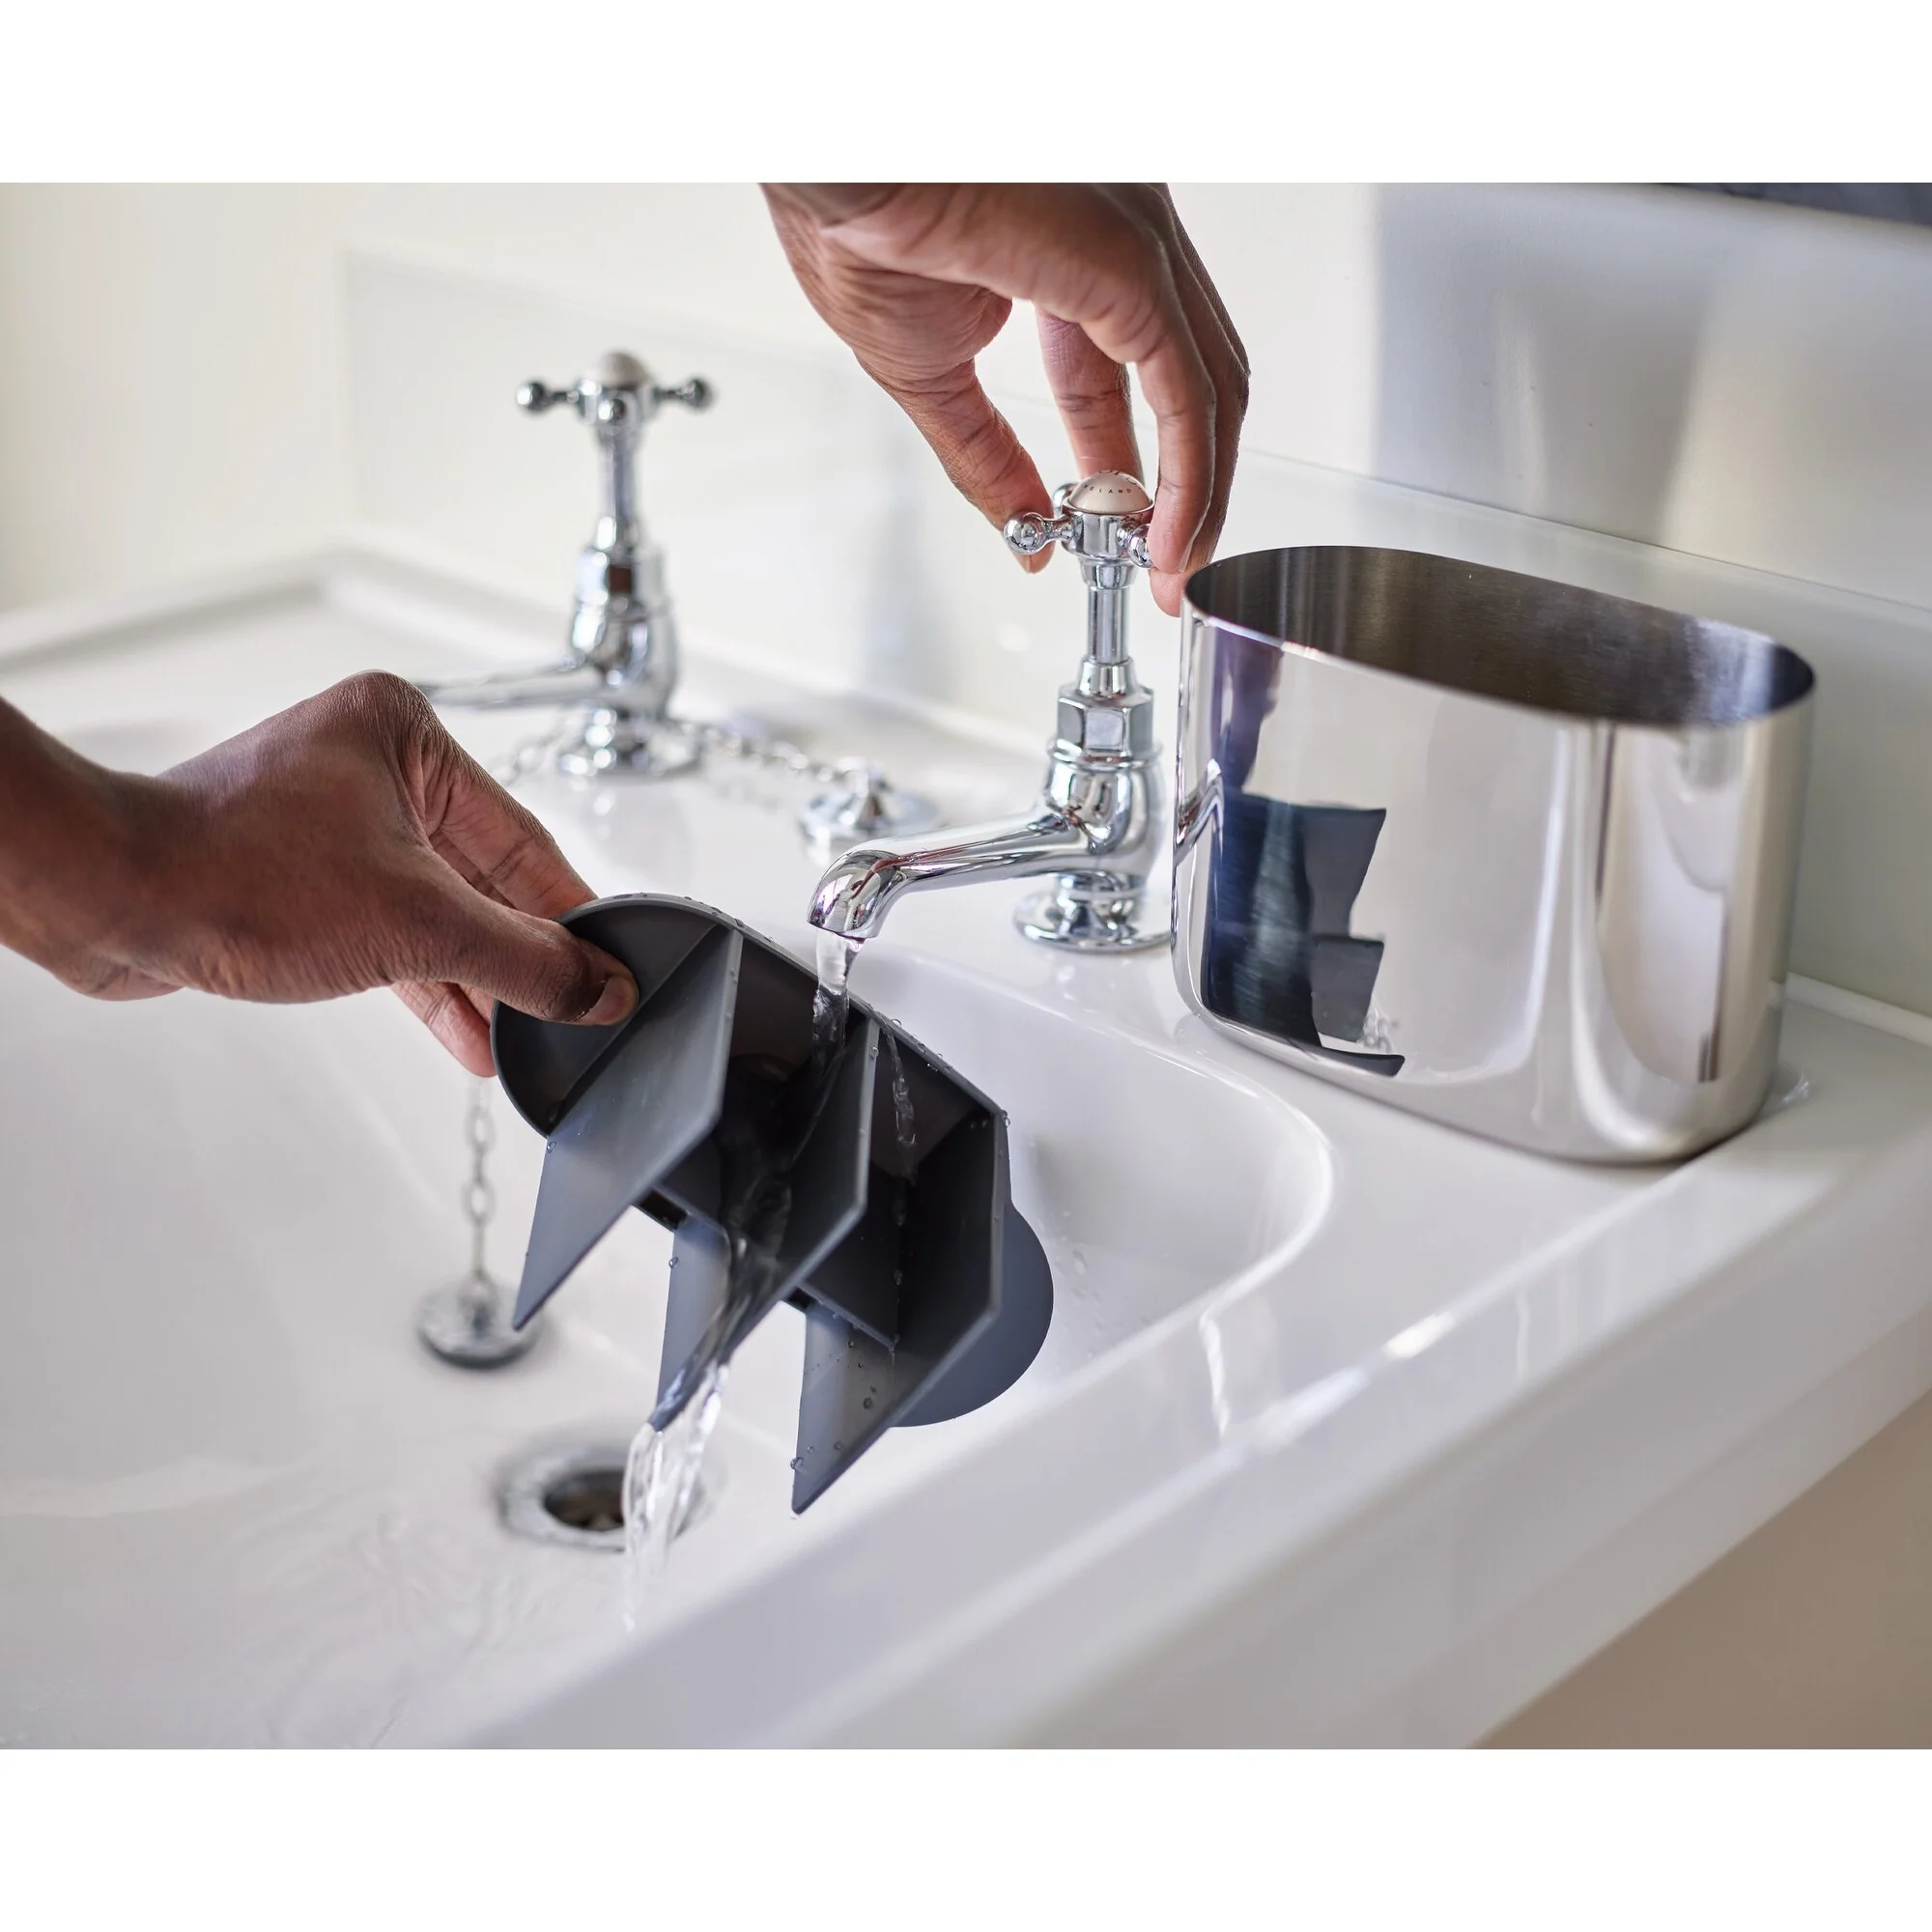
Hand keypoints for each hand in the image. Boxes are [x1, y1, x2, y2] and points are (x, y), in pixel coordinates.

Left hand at [0, 672, 635, 1075]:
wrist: (111, 900)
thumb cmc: (233, 872)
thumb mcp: (416, 924)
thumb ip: (522, 960)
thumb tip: (597, 987)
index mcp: (406, 735)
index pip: (523, 839)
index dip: (571, 915)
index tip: (611, 967)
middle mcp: (370, 766)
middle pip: (482, 878)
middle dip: (518, 957)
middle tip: (570, 1011)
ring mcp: (332, 820)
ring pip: (435, 910)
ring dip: (474, 980)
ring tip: (519, 1038)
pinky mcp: (300, 875)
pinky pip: (389, 928)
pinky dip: (425, 980)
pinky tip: (465, 1031)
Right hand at [763, 183, 1248, 615]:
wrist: (829, 171)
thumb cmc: (855, 222)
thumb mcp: (930, 376)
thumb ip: (987, 459)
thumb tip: (1023, 533)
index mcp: (1075, 251)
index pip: (1134, 372)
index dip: (1135, 466)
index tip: (1127, 535)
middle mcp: (1123, 236)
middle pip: (1191, 381)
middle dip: (1183, 489)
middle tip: (1163, 562)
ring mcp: (1137, 243)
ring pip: (1209, 388)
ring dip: (1196, 495)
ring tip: (1171, 565)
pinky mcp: (1134, 265)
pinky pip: (1187, 391)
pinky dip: (1189, 475)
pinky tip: (1168, 532)